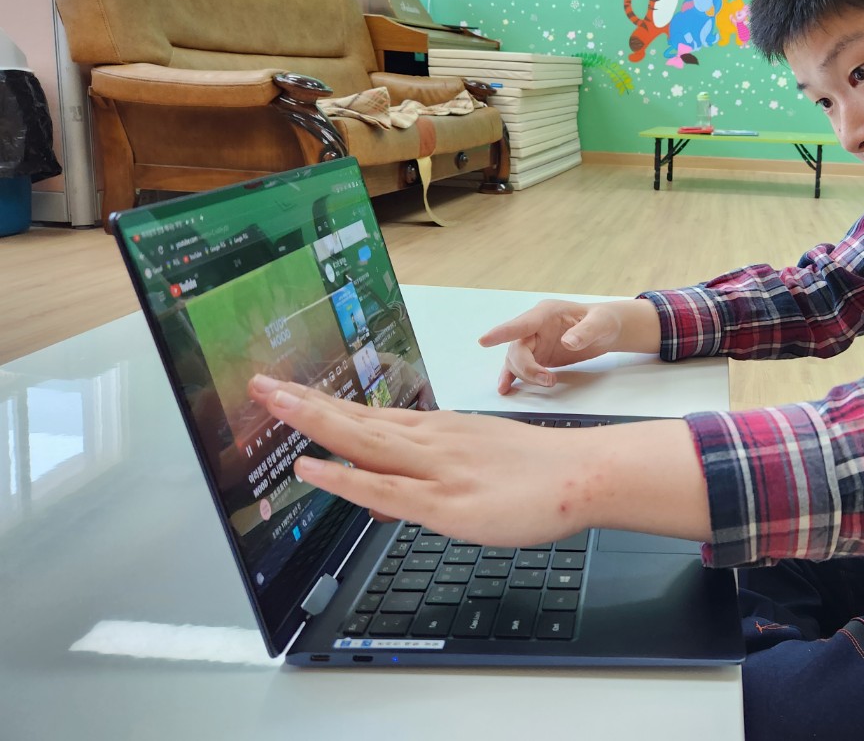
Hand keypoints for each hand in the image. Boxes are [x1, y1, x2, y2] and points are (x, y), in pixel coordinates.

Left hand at [246, 374, 710, 545]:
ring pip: (362, 443)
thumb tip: (382, 487)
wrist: (580, 474)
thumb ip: (428, 471)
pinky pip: (384, 489)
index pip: (366, 415)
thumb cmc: (536, 469)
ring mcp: (433, 469)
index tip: (285, 390)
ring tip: (273, 405)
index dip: (322, 403)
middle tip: (259, 384)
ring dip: (314, 423)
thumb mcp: (475, 459)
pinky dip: (344, 479)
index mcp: (434, 432)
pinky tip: (313, 469)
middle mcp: (427, 442)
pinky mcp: (443, 503)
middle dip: (303, 403)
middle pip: (355, 420)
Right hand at [477, 299, 660, 394]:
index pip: (520, 324)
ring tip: (549, 382)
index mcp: (546, 313)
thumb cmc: (603, 321)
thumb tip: (569, 343)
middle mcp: (535, 327)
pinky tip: (504, 388)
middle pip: (517, 348)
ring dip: (526, 375)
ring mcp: (535, 342)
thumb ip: (585, 332)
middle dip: (527, 367)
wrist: (606, 330)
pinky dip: (512, 377)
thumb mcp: (600, 323)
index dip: (502, 332)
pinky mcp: (538, 356)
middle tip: (549, 380)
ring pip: (516, 360)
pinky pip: (519, 367)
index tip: (484, 340)